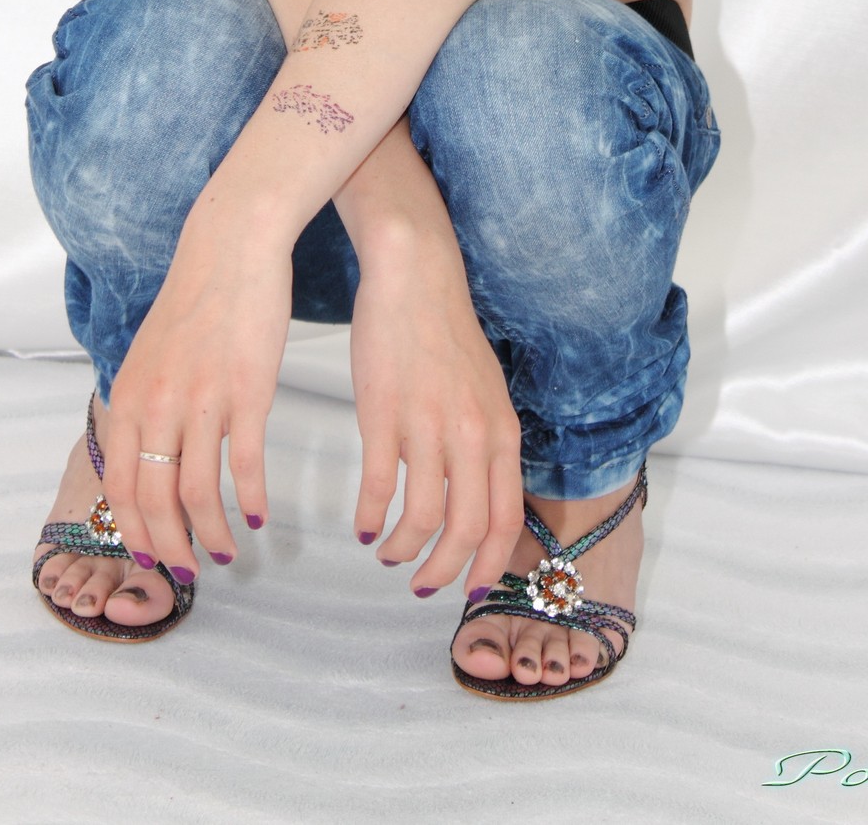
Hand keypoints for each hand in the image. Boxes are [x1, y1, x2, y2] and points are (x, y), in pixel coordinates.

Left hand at [97, 194, 292, 576]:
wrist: (231, 245)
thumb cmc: (197, 297)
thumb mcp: (151, 352)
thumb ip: (143, 402)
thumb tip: (143, 450)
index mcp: (130, 397)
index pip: (121, 488)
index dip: (135, 533)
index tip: (151, 558)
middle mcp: (157, 405)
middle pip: (156, 501)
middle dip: (172, 547)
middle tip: (191, 570)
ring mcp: (202, 400)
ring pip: (200, 493)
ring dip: (213, 533)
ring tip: (229, 551)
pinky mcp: (246, 391)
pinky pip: (246, 464)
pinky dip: (252, 498)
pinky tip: (260, 515)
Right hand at [348, 236, 525, 601]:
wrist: (415, 278)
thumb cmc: (446, 333)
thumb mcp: (486, 391)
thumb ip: (488, 443)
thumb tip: (483, 497)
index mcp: (501, 432)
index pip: (505, 519)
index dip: (486, 565)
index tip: (468, 589)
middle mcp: (472, 435)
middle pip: (465, 530)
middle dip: (441, 572)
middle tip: (420, 584)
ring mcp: (428, 426)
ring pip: (422, 518)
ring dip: (402, 549)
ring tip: (386, 552)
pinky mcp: (384, 415)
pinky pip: (378, 487)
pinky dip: (369, 516)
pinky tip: (361, 523)